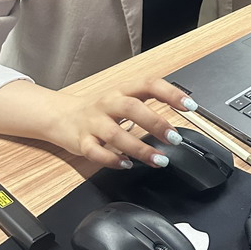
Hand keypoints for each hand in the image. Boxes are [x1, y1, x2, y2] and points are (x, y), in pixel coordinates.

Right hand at [0, 76, 196, 169]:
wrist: (61, 116)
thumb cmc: (100, 110)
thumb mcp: (123, 99)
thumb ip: (148, 104)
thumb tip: (180, 110)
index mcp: (122, 90)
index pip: (149, 84)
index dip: (171, 93)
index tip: (190, 105)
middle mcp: (108, 104)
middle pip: (132, 108)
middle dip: (155, 123)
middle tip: (174, 138)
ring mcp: (93, 123)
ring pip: (116, 135)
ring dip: (139, 149)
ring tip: (159, 160)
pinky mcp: (81, 141)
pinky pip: (96, 152)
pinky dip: (112, 160)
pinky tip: (126, 165)